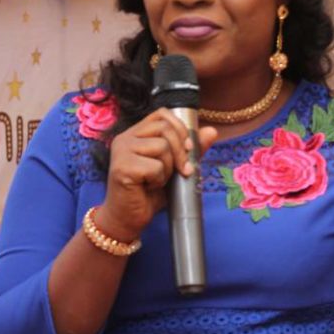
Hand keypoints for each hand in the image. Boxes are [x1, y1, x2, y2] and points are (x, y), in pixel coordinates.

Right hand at [97, 109, 217, 241]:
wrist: (128, 219)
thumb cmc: (149, 193)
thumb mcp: (174, 168)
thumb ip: (190, 150)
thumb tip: (212, 131)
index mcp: (135, 134)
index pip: (162, 114)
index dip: (180, 128)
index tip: (188, 148)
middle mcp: (125, 138)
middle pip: (165, 128)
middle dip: (181, 151)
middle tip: (181, 171)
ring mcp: (121, 151)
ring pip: (162, 146)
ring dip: (168, 168)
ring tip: (157, 180)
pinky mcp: (122, 167)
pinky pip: (155, 166)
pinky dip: (159, 180)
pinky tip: (148, 188)